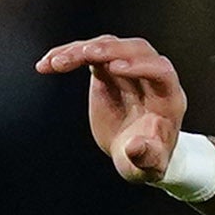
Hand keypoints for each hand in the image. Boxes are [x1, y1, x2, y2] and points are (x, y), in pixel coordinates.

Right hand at [36, 34, 190, 183]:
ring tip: (55, 63)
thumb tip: (135, 146)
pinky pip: (89, 53)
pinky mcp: (108, 70)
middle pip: (137, 49)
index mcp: (168, 100)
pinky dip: (67, 55)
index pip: (162, 72)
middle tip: (84, 54)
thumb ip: (145, 158)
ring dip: (81, 50)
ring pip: (109, 46)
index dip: (141, 66)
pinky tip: (46, 65)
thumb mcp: (147, 167)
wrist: (134, 154)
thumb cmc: (146, 161)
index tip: (115, 68)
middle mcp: (152, 79)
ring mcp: (130, 70)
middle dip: (111, 49)